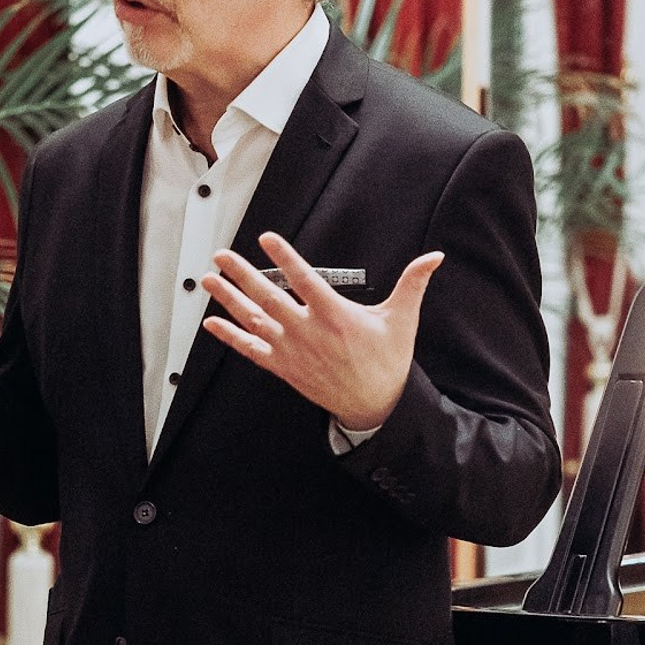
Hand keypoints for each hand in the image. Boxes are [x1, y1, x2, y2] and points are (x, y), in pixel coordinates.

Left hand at [201, 231, 443, 430]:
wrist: (374, 406)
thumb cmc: (387, 361)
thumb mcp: (402, 321)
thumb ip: (413, 284)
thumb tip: (435, 256)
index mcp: (335, 315)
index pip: (304, 280)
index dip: (284, 258)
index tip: (266, 238)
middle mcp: (308, 332)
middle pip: (268, 298)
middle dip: (242, 274)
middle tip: (222, 255)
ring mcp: (292, 351)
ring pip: (254, 321)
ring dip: (229, 299)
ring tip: (209, 280)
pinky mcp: (284, 367)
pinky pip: (251, 351)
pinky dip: (231, 337)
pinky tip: (211, 324)